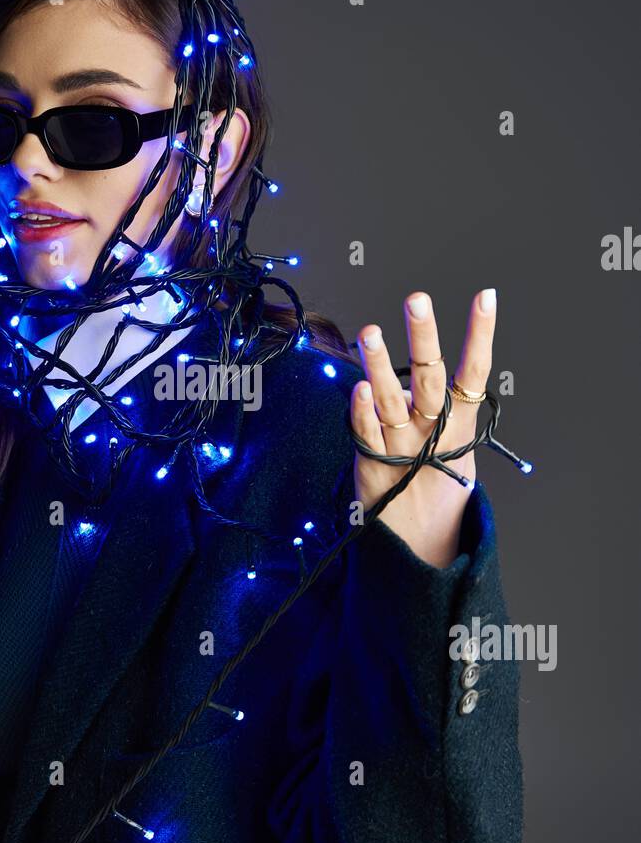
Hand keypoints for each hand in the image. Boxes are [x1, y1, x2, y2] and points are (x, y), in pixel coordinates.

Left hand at [350, 289, 496, 568]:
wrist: (421, 546)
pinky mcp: (374, 464)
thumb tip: (401, 376)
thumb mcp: (450, 448)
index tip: (486, 297)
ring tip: (370, 333)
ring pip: (392, 401)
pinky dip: (361, 412)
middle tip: (417, 300)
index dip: (481, 334)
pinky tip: (356, 388)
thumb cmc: (434, 485)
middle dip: (424, 337)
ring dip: (380, 366)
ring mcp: (403, 448)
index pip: (474, 372)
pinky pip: (366, 435)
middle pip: (431, 378)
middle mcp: (433, 432)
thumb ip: (430, 410)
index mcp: (459, 426)